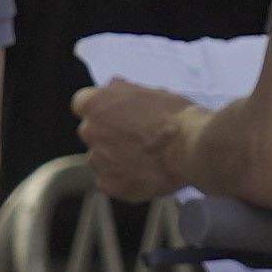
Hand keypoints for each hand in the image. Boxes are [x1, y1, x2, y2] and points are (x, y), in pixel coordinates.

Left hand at [74, 83, 196, 206]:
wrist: (190, 148)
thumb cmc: (174, 116)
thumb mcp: (148, 91)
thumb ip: (123, 91)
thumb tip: (113, 87)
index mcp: (96, 104)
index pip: (82, 103)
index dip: (98, 109)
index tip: (112, 114)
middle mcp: (90, 131)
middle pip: (92, 132)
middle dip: (108, 134)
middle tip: (136, 137)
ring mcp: (98, 160)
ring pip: (100, 157)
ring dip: (115, 157)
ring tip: (145, 157)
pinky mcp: (109, 184)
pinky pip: (109, 181)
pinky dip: (123, 179)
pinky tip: (144, 173)